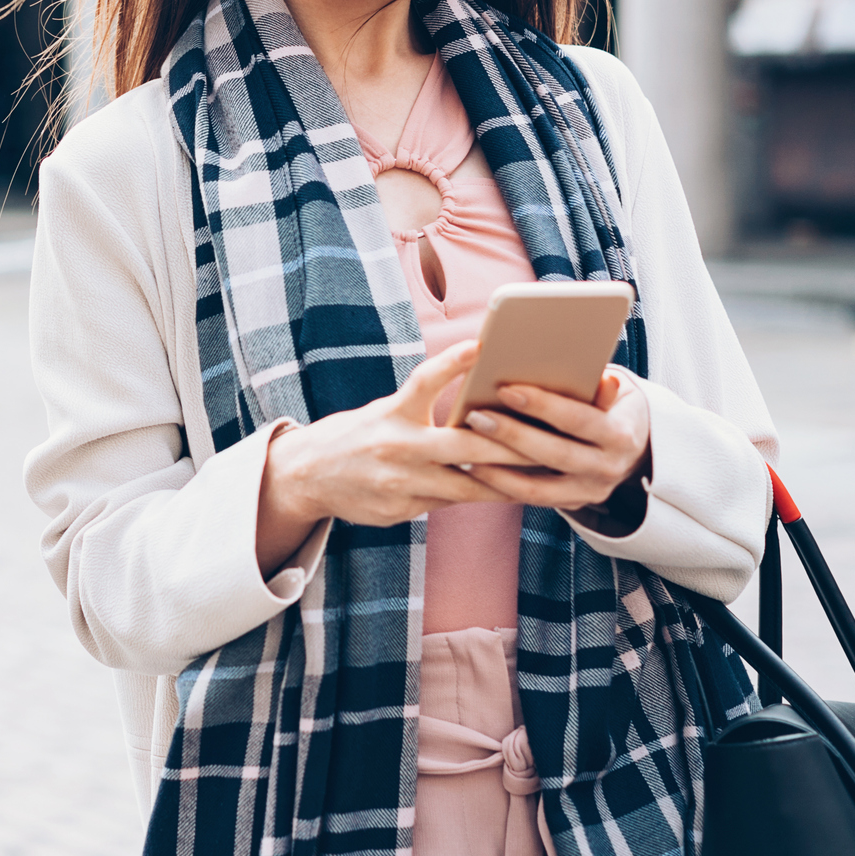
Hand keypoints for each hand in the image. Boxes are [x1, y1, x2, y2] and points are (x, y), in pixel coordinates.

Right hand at [254, 341, 531, 573]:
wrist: (307, 476)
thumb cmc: (355, 436)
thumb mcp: (383, 412)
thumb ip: (422, 410)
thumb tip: (473, 406)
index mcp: (392, 414)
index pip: (425, 381)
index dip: (454, 363)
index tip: (482, 345)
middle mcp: (397, 447)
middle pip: (467, 444)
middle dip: (511, 444)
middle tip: (547, 439)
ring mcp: (401, 483)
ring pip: (468, 484)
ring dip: (505, 481)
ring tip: (540, 476)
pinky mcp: (402, 510)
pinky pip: (449, 503)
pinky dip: (474, 495)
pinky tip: (501, 493)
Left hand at [461, 371, 651, 527]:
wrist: (635, 446)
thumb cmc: (612, 404)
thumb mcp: (616, 388)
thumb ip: (596, 383)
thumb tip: (577, 364)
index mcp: (620, 434)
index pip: (578, 419)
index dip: (542, 405)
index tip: (506, 389)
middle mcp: (609, 468)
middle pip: (556, 454)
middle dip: (513, 435)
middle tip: (476, 416)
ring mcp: (591, 491)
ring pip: (540, 487)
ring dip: (499, 470)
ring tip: (465, 451)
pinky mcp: (573, 503)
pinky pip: (534, 500)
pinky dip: (503, 486)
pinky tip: (475, 470)